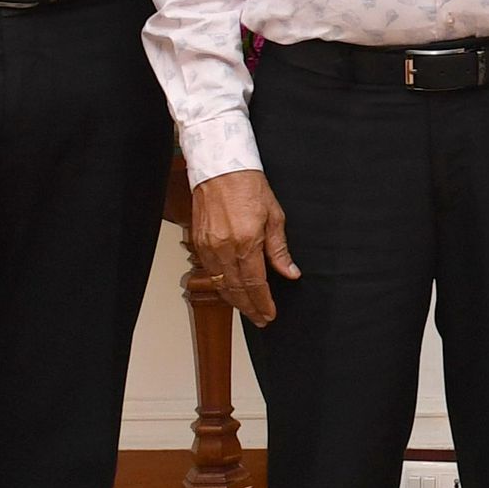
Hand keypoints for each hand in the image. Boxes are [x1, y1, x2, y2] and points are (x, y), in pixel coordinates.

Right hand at [190, 169, 297, 324]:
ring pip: (221, 283)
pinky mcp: (198, 242)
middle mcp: (224, 248)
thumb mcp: (275, 217)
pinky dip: (221, 284)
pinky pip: (210, 271)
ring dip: (235, 300)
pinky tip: (231, 289)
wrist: (221, 168)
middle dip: (249, 308)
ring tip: (248, 309)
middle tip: (260, 319)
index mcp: (246, 242)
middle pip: (236, 289)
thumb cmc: (250, 187)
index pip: (255, 284)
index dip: (263, 303)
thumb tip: (290, 272)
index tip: (270, 314)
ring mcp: (208, 246)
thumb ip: (279, 249)